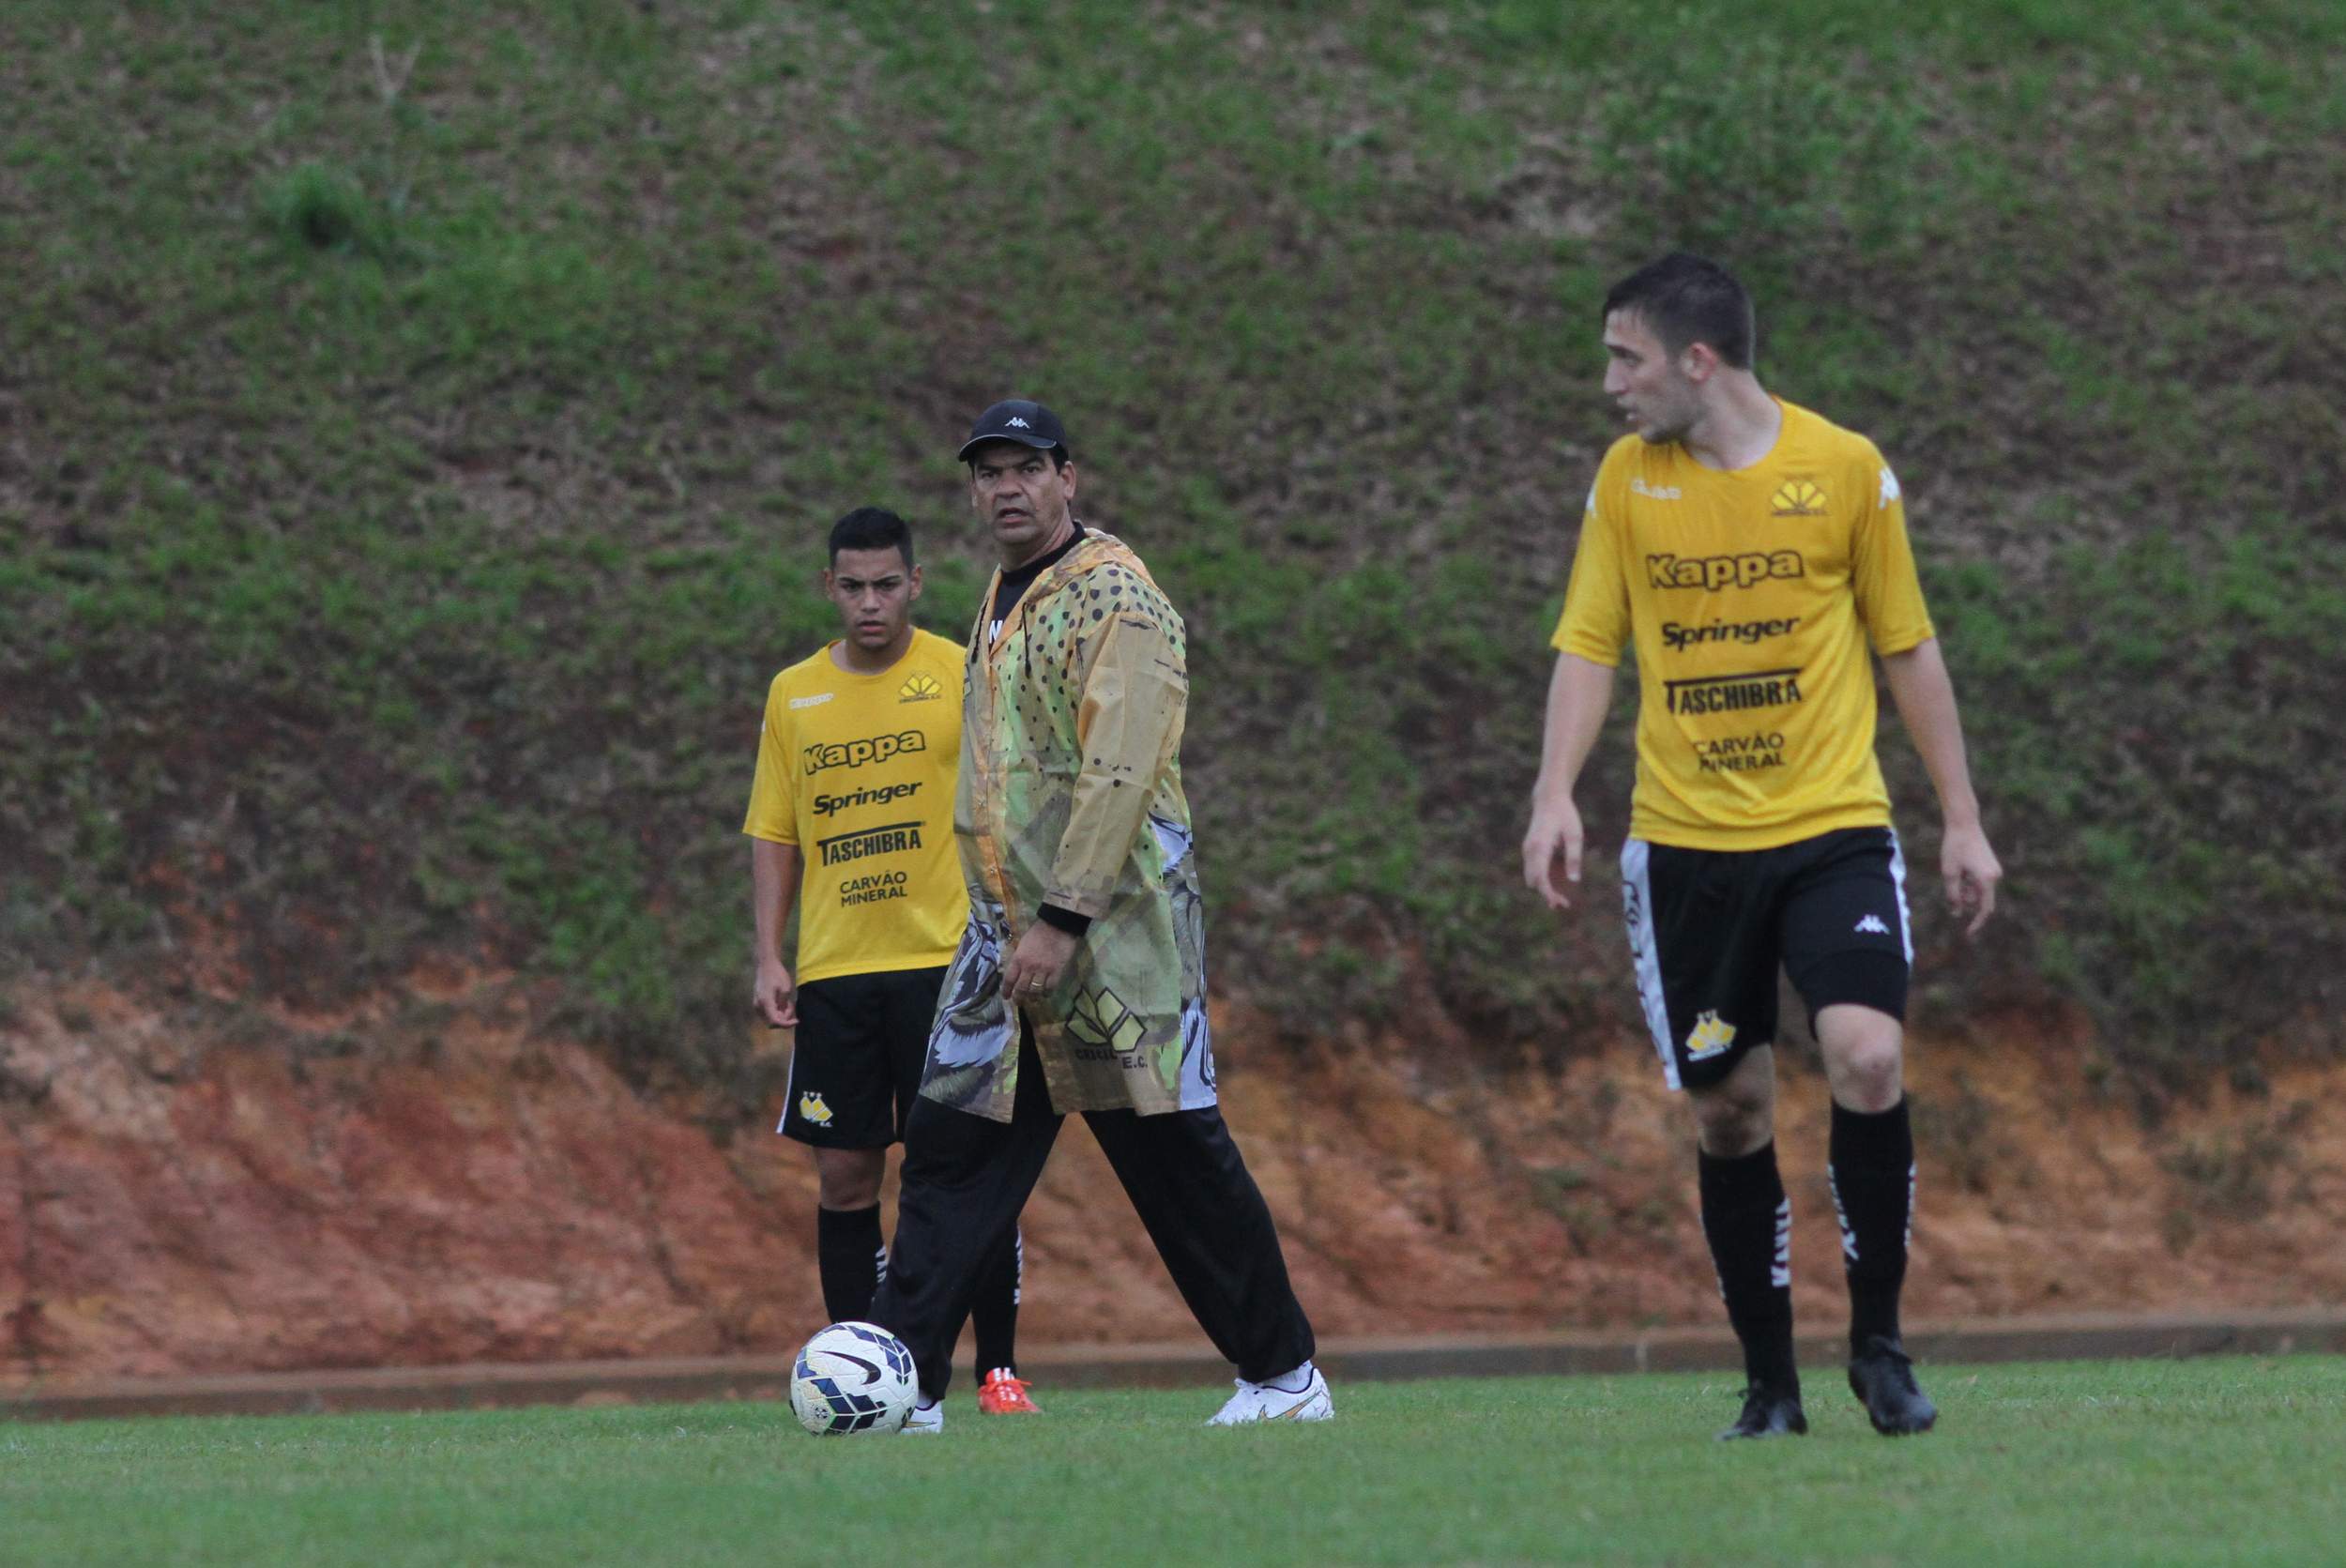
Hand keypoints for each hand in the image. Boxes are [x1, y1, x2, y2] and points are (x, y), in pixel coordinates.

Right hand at [754, 956, 796, 1027]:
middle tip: (791, 1005)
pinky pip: (769, 1013)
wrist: (766, 964)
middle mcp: (759, 1006)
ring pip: (771, 1019)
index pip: (775, 1021)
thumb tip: (784, 1017)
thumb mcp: (785, 989)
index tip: (797, 1020)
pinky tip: (782, 1001)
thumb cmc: (777, 974)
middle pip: (773, 1022)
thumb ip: (784, 1005)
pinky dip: (777, 1011)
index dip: (786, 1024)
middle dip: (784, 1018)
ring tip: (788, 1001)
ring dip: (781, 1014)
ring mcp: (757, 1005)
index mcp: (766, 1002)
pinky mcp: (758, 1003)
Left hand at [1000, 921, 1080, 1006]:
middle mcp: (1029, 967)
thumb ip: (1019, 958)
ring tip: (1032, 1000)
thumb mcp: (1023, 944)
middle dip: (1019, 998)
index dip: (1006, 990)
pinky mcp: (1056, 972)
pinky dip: (1046, 993)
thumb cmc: (1039, 932)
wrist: (1058, 926)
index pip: (1009, 979)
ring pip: (1035, 991)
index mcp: (1018, 959)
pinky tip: (1045, 994)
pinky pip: (1050, 988)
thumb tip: (1016, 971)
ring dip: (1032, 998)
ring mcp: (1043, 970)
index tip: (1006, 997)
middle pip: (1021, 989)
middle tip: (1019, 1002)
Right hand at [1522, 795, 1584, 910]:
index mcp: (1540, 847)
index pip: (1540, 877)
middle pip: (1533, 881)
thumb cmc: (1564, 815)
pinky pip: (1536, 869)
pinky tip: (1561, 878)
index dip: (1548, 893)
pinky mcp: (1530, 850)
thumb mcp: (1575, 835)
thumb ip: (1574, 858)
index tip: (1558, 904)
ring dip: (1546, 887)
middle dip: (1546, 894)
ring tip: (1565, 897)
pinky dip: (1546, 877)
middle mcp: (1529, 851)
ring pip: (1533, 877)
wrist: (1549, 798)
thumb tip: (1574, 881)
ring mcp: (1527, 850)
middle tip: (1565, 904)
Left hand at [1941, 821, 2001, 937]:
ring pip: (1979, 891)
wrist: (1964, 824)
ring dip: (1966, 890)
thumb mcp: (1950, 873)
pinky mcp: (1991, 866)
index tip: (1968, 934)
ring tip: (1954, 872)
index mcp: (1987, 880)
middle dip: (1965, 901)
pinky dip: (1969, 883)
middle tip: (1952, 884)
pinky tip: (1960, 869)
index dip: (1976, 923)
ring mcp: (1995, 871)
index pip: (1984, 909)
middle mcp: (1995, 877)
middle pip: (1980, 900)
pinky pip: (1981, 883)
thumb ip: (1953, 895)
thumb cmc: (1955, 847)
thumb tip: (1956, 914)